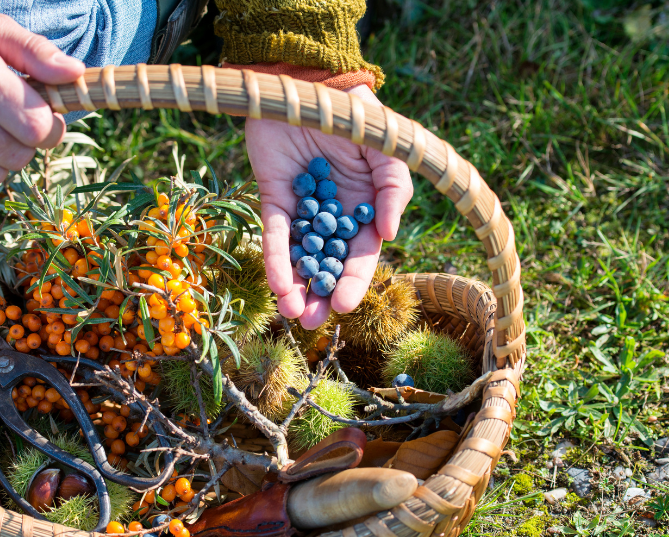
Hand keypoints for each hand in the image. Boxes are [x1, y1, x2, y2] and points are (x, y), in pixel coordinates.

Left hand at [246, 84, 413, 329]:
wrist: (309, 81)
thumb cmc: (354, 115)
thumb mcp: (386, 150)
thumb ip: (395, 189)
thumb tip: (388, 234)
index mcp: (365, 210)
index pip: (360, 256)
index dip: (353, 282)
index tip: (343, 306)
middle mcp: (333, 217)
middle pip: (327, 265)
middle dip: (320, 295)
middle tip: (311, 323)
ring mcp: (302, 210)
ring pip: (299, 258)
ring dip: (295, 287)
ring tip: (292, 312)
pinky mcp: (273, 198)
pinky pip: (275, 234)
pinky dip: (276, 260)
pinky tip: (276, 284)